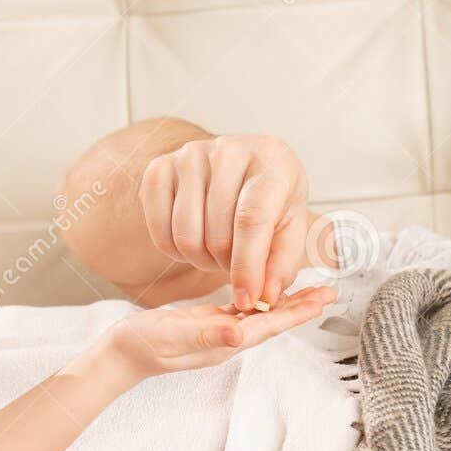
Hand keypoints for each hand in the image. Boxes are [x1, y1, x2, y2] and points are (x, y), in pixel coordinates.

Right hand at [102, 286, 335, 380]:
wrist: (120, 354)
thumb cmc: (142, 345)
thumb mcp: (173, 336)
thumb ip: (205, 334)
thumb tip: (238, 332)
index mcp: (225, 342)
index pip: (270, 325)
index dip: (297, 312)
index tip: (323, 298)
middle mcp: (227, 338)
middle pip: (272, 321)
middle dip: (300, 306)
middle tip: (328, 291)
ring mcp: (218, 332)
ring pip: (259, 315)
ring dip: (283, 301)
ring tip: (306, 288)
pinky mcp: (207, 323)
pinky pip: (241, 309)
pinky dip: (257, 296)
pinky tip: (263, 285)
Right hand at [139, 134, 314, 310]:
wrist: (244, 169)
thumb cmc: (272, 200)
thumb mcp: (291, 229)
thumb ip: (281, 265)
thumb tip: (264, 297)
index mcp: (271, 161)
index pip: (251, 220)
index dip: (247, 266)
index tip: (246, 299)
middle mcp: (228, 150)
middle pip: (216, 234)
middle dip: (225, 265)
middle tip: (234, 263)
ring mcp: (190, 155)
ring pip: (185, 235)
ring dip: (200, 259)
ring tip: (216, 252)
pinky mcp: (160, 167)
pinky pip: (159, 230)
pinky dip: (175, 250)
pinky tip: (194, 239)